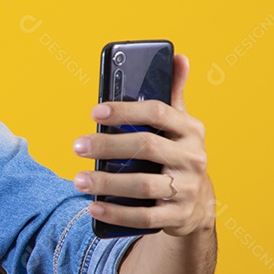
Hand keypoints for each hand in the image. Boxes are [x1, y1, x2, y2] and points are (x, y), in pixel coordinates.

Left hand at [71, 53, 213, 236]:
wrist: (197, 204)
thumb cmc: (176, 154)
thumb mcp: (179, 125)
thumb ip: (173, 94)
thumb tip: (177, 55)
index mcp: (190, 130)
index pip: (158, 113)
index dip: (126, 110)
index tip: (95, 112)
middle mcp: (193, 158)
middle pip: (146, 147)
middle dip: (108, 146)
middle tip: (77, 146)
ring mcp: (186, 189)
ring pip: (143, 186)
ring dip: (107, 183)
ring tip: (78, 179)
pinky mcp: (178, 216)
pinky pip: (144, 217)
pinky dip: (117, 214)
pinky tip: (93, 207)